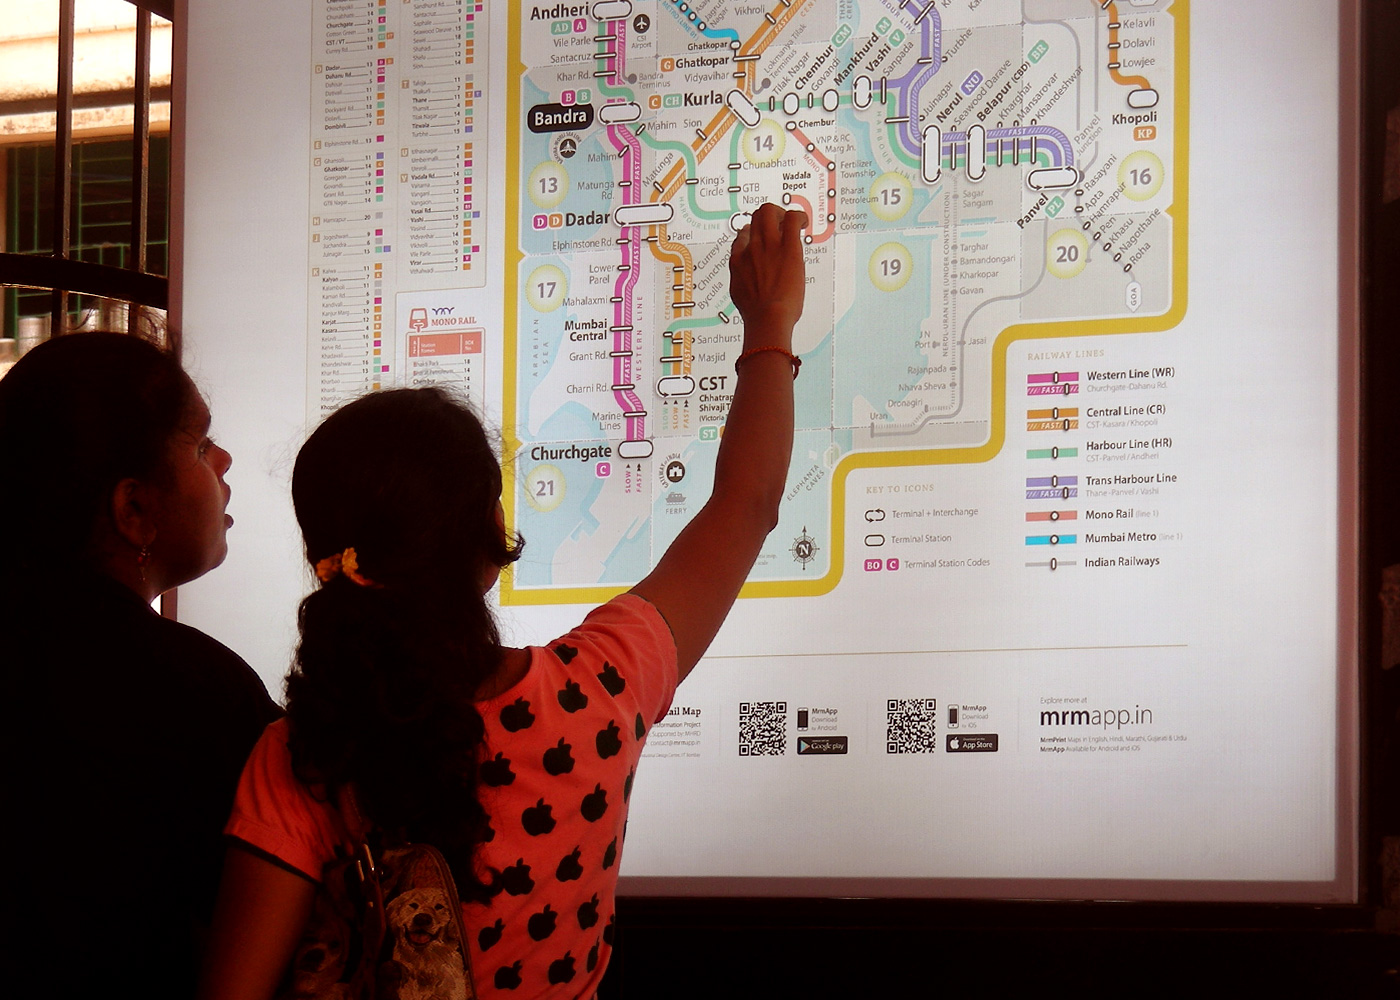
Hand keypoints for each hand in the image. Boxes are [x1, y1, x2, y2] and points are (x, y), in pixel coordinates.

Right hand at [728, 203, 807, 341]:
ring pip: (769, 211)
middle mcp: (751, 247)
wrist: (767, 318)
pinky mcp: (787, 246)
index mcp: (738, 260)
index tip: (763, 239)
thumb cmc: (757, 313)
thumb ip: (743, 281)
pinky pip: (792, 219)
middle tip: (780, 225)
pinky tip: (804, 223)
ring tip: (792, 223)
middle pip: (755, 217)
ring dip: (782, 214)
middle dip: (768, 217)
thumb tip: (748, 282)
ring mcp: (768, 244)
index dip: (755, 233)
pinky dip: (799, 217)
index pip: (743, 235)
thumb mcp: (740, 294)